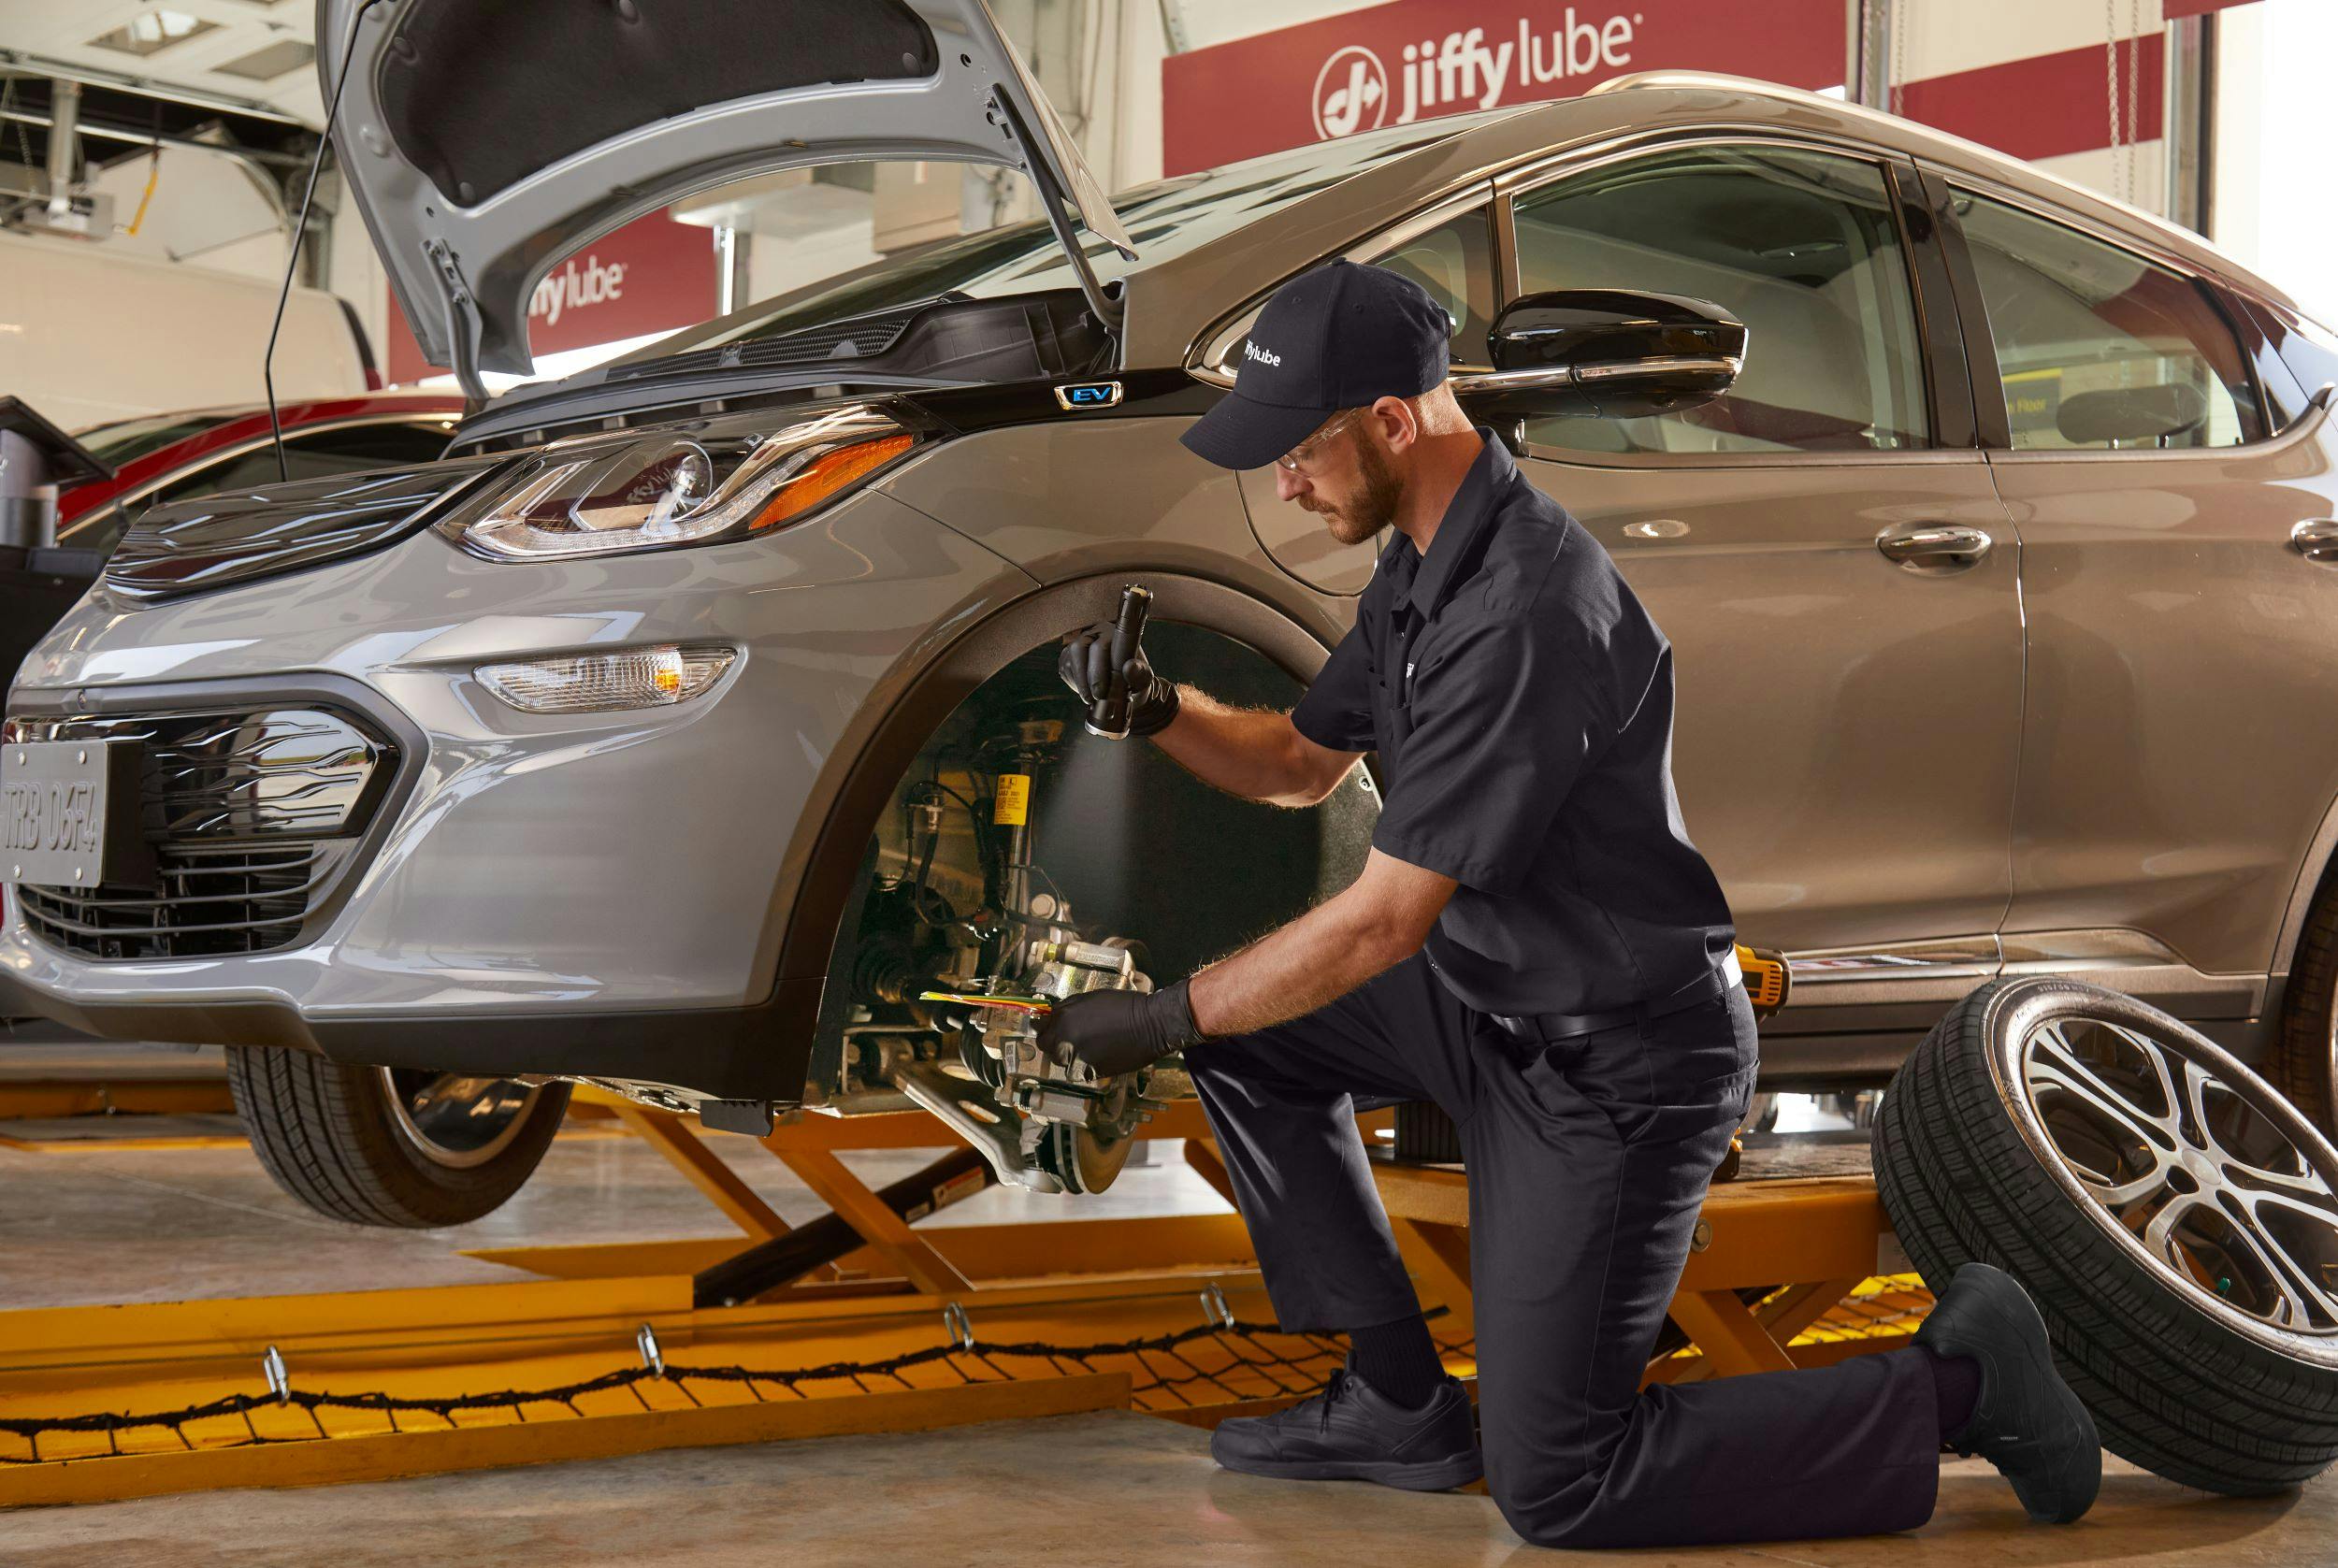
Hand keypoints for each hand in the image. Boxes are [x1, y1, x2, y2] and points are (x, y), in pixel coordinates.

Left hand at [1035, 979, 1203, 1077]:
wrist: (1151, 1025)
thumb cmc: (1124, 1007)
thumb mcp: (1090, 998)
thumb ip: (1066, 1008)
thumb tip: (1051, 1015)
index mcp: (1064, 1020)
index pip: (1039, 1030)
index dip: (1045, 1029)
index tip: (1050, 1029)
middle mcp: (1067, 1042)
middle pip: (1048, 1049)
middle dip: (1056, 1044)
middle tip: (1072, 1037)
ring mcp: (1079, 1060)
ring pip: (1064, 1063)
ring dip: (1072, 1056)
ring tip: (1091, 1045)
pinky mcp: (1093, 1073)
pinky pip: (1081, 1071)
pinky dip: (1087, 1065)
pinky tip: (1101, 1053)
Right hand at [1058, 619, 1179, 737]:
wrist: (1126, 685)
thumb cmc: (1135, 679)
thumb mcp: (1143, 679)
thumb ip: (1139, 673)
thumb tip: (1129, 667)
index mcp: (1113, 634)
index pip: (1100, 647)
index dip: (1097, 670)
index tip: (1100, 693)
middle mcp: (1094, 634)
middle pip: (1079, 649)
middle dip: (1084, 678)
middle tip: (1093, 699)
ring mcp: (1079, 643)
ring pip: (1069, 660)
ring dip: (1078, 682)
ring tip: (1090, 698)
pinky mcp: (1069, 655)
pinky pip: (1065, 668)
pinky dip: (1074, 683)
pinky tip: (1086, 691)